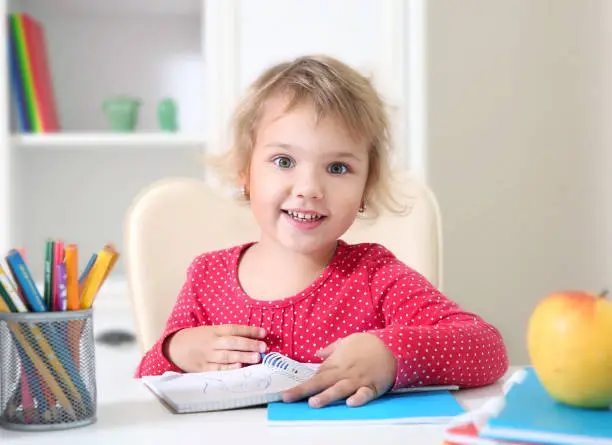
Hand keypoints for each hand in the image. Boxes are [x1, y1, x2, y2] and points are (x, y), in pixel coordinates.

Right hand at [164, 324, 266, 371]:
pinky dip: (229, 368)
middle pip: (232, 342)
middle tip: (263, 347)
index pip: (234, 329)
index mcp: (214, 331)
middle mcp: (211, 342)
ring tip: (256, 358)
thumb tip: (252, 339)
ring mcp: (207, 356)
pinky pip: (217, 369)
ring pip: (226, 356)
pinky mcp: (202, 368)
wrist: (175, 347)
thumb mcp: (211, 331)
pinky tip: (239, 367)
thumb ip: (228, 335)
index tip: (263, 332)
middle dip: (249, 344)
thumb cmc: (198, 339)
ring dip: (243, 357)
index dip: (249, 331)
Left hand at [282, 333, 396, 407]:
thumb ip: (331, 349)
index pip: (316, 375)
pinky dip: (358, 398)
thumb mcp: (346, 341)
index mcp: (336, 363)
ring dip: (326, 396)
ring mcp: (357, 380)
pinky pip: (365, 394)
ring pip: (339, 389)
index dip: (302, 384)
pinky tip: (350, 403)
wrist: (390, 346)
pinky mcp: (372, 387)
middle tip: (288, 397)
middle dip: (303, 390)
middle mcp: (344, 373)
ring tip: (313, 402)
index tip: (287, 392)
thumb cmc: (367, 344)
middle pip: (321, 382)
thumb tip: (318, 353)